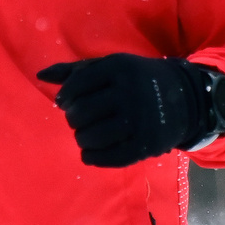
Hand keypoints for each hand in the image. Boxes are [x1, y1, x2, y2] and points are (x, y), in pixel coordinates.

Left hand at [37, 55, 219, 167]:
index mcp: (118, 67)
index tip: (67, 103)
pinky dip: (93, 158)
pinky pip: (109, 158)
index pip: (75, 87)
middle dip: (74, 120)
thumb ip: (75, 71)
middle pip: (80, 114)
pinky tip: (90, 153)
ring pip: (91, 137)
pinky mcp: (147, 144)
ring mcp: (139, 119)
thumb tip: (40, 75)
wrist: (185, 98)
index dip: (65, 98)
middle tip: (80, 121)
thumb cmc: (136, 80)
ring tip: (87, 135)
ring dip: (82, 139)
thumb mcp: (111, 67)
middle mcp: (129, 91)